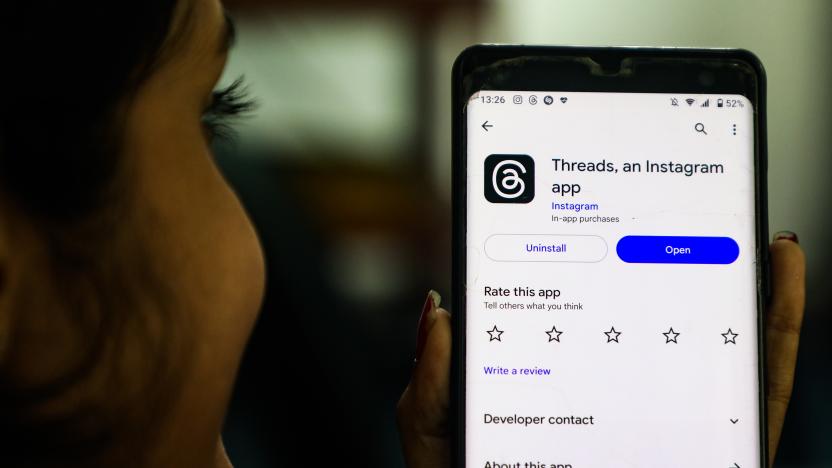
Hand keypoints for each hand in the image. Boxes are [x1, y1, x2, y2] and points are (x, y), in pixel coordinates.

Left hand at [397, 234, 804, 467]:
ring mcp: (671, 415)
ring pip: (714, 338)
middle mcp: (619, 393)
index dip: (582, 257)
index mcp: (559, 384)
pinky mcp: (722, 444)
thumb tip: (440, 311)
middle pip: (649, 317)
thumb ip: (432, 383)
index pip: (573, 312)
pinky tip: (781, 268)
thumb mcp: (445, 441)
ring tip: (744, 218)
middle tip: (675, 198)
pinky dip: (782, 324)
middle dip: (668, 256)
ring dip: (738, 275)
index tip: (586, 208)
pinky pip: (763, 382)